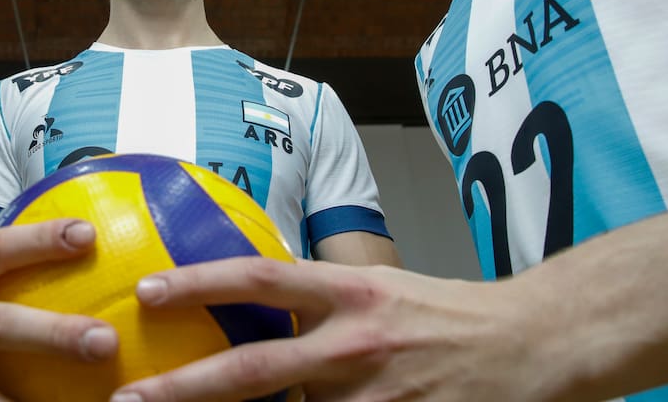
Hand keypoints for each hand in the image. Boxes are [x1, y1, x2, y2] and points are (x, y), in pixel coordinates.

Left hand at [108, 257, 538, 401]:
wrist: (537, 341)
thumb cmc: (452, 313)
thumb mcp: (382, 288)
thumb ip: (322, 302)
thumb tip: (260, 305)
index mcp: (349, 291)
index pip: (261, 278)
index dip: (201, 282)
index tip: (149, 290)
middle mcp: (356, 342)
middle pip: (256, 368)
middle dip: (184, 389)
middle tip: (129, 398)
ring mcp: (377, 394)